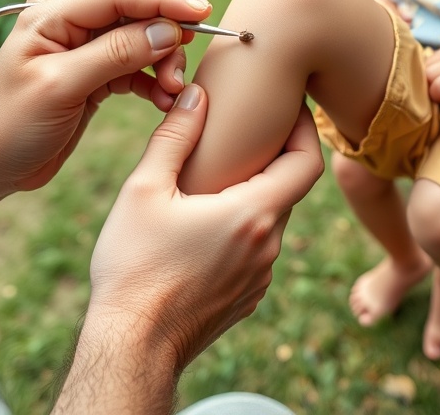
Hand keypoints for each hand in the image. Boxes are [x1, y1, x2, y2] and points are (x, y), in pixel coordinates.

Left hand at [0, 0, 214, 234]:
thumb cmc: (14, 125)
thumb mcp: (62, 87)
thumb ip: (115, 54)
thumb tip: (168, 31)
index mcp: (51, 10)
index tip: (201, 12)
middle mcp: (69, 15)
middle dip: (168, 18)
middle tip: (196, 42)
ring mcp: (84, 41)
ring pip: (142, 29)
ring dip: (165, 54)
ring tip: (173, 87)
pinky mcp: (98, 68)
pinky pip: (139, 61)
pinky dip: (156, 76)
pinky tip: (164, 99)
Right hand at [85, 85, 323, 374]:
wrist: (131, 346)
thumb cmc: (133, 265)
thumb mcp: (144, 189)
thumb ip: (174, 136)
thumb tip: (197, 93)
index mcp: (252, 214)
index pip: (307, 162)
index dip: (305, 128)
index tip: (289, 106)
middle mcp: (268, 246)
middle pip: (288, 189)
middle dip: (271, 158)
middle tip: (243, 132)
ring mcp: (260, 277)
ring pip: (270, 222)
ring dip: (253, 196)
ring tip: (217, 178)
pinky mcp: (247, 298)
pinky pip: (256, 252)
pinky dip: (242, 230)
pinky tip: (204, 224)